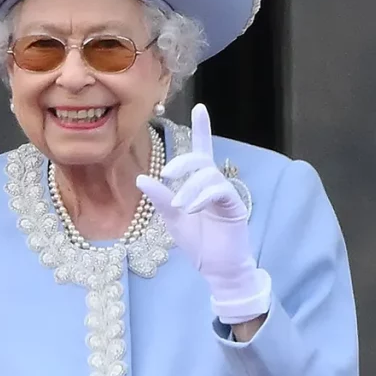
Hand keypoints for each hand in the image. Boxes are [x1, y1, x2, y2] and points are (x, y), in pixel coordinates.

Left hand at [136, 103, 270, 323]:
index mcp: (199, 183)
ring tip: (180, 206)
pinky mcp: (234, 207)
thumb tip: (141, 177)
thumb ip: (160, 198)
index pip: (201, 151)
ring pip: (208, 175)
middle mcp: (215, 183)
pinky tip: (192, 208)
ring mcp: (226, 194)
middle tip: (167, 174)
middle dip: (183, 161)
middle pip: (201, 158)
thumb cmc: (197, 242)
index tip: (200, 107)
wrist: (217, 269)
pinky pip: (219, 191)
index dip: (201, 129)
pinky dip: (203, 196)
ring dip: (190, 187)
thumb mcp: (172, 218)